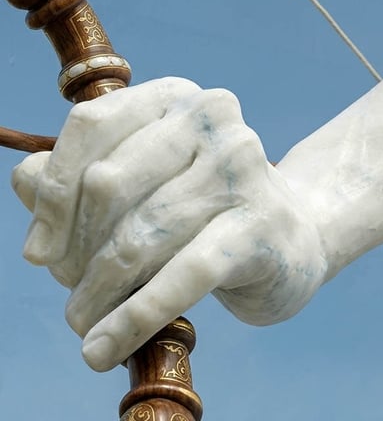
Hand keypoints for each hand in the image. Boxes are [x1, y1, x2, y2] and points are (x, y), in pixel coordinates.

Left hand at [12, 77, 327, 370]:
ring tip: (83, 326)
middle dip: (76, 250)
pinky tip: (104, 349)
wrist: (292, 240)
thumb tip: (25, 181)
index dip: (54, 193)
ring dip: (97, 292)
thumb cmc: (205, 210)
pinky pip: (184, 274)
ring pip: (140, 235)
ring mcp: (243, 169)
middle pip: (109, 183)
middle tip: (72, 292)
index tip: (38, 253)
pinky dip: (134, 317)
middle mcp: (214, 119)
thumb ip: (80, 177)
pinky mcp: (260, 225)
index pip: (94, 126)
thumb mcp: (145, 183)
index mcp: (177, 97)